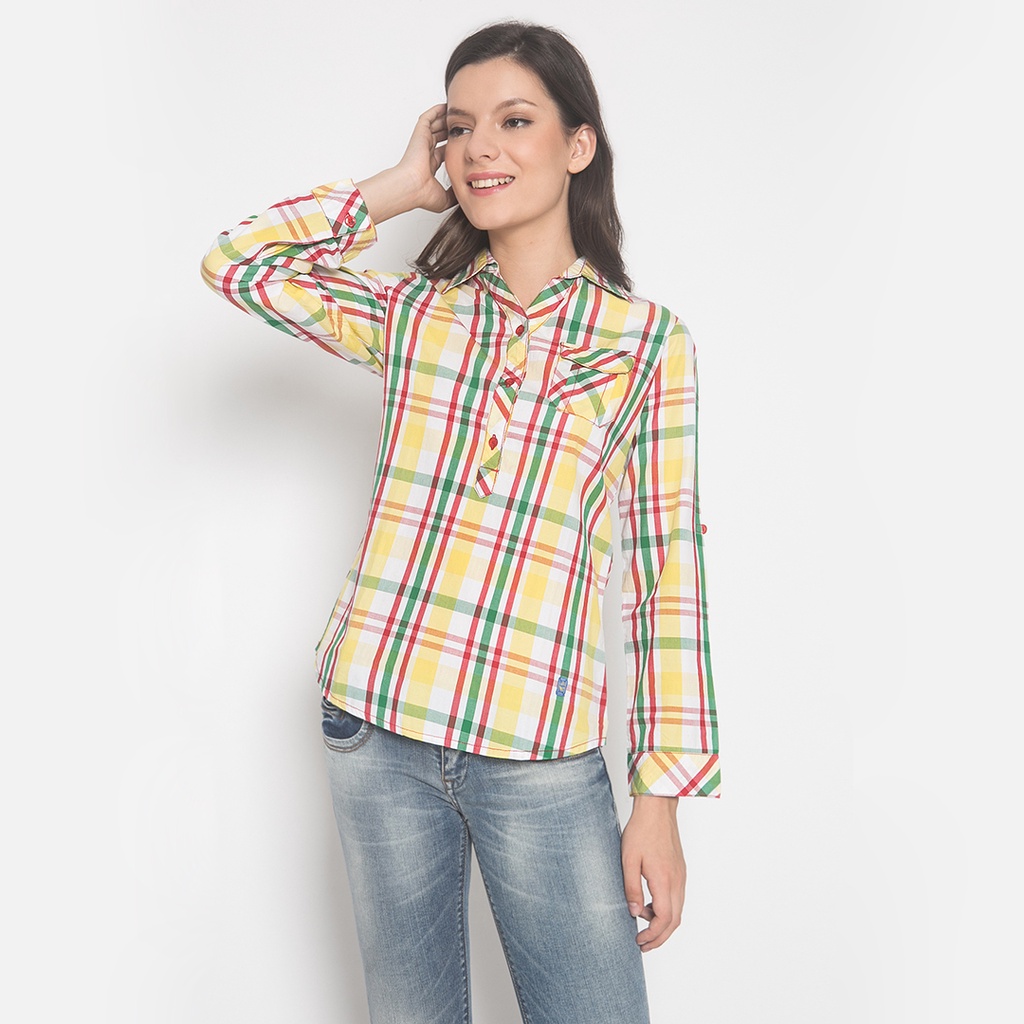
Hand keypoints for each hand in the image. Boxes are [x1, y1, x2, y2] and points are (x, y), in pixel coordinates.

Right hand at [394, 103, 456, 213]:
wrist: (411, 187)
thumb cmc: (423, 195)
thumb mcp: (445, 198)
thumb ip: (455, 193)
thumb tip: (467, 194)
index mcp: (429, 166)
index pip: (442, 153)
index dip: (453, 148)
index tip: (466, 145)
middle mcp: (425, 153)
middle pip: (439, 137)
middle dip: (450, 131)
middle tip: (464, 125)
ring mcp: (422, 142)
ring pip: (435, 126)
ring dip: (445, 120)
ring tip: (458, 113)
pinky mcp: (420, 133)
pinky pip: (429, 117)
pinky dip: (437, 111)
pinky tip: (447, 106)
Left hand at [621, 795, 685, 951]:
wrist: (657, 809)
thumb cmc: (641, 831)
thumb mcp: (628, 860)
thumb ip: (631, 888)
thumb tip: (635, 913)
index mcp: (664, 880)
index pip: (664, 919)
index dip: (653, 935)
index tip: (639, 941)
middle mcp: (677, 881)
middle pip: (675, 921)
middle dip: (660, 937)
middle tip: (643, 944)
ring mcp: (681, 876)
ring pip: (678, 910)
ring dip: (663, 923)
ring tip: (643, 924)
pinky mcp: (680, 870)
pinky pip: (677, 898)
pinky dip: (667, 909)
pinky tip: (650, 905)